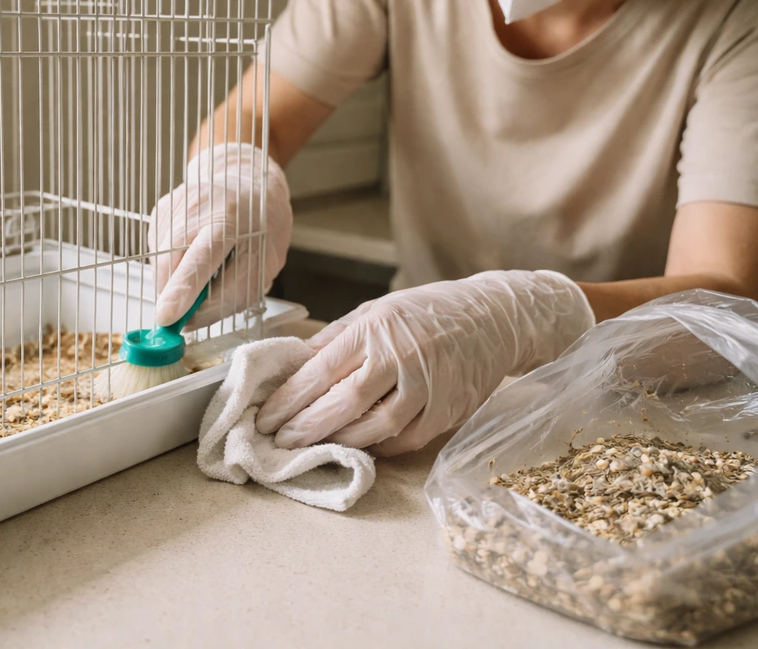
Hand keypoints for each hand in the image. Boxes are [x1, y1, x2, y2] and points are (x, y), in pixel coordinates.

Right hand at [149, 143, 291, 329]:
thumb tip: (191, 322)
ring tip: (203, 267)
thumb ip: (233, 293)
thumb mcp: (265, 261)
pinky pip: (157, 253)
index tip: (166, 317)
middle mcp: (197, 207)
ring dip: (174, 281)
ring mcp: (174, 206)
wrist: (246, 177)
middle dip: (172, 295)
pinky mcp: (160, 210)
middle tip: (185, 311)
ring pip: (161, 262)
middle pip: (171, 263)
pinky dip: (171, 265)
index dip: (182, 290)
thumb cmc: (261, 224)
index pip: (202, 259)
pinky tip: (192, 252)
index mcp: (230, 219)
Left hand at [255, 270, 594, 456]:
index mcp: (376, 328)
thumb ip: (335, 339)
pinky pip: (406, 439)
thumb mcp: (377, 310)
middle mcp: (401, 357)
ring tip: (310, 447)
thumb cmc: (426, 311)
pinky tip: (356, 446)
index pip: (321, 370)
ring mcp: (429, 387)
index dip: (288, 399)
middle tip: (278, 442)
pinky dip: (377, 446)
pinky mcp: (448, 410)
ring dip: (337, 441)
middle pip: (343, 404)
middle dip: (304, 427)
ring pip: (374, 427)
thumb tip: (292, 367)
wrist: (494, 318)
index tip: (264, 416)